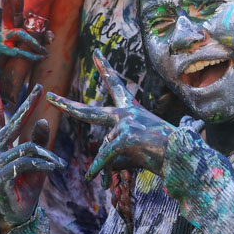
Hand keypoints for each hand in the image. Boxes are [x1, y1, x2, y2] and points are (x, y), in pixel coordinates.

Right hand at [0, 0, 52, 98]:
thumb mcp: (29, 41)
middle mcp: (6, 26)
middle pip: (9, 8)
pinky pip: (20, 51)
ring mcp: (2, 36)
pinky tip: (40, 57)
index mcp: (13, 21)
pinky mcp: (3, 49)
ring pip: (21, 34)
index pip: (16, 4)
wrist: (1, 64)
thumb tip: (52, 36)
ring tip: (44, 51)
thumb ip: (42, 37)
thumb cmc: (15, 49)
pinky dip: (32, 55)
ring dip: (34, 42)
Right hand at [0, 75, 64, 229]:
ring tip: (58, 163)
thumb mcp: (39, 161)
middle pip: (11, 124)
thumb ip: (39, 141)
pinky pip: (26, 162)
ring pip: (26, 147)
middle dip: (26, 105)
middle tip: (40, 87)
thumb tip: (43, 121)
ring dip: (47, 154)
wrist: (19, 215)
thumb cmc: (26, 186)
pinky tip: (54, 168)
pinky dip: (43, 163)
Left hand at [48, 50, 174, 178]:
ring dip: (111, 168)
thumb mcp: (137, 151)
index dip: (106, 69)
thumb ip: (116, 155)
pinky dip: (100, 170)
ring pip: (105, 152)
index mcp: (132, 110)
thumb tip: (99, 173)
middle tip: (49, 96)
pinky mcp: (125, 138)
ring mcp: (125, 124)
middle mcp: (126, 113)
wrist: (183, 157)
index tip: (97, 54)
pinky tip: (93, 179)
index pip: (116, 85)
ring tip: (124, 174)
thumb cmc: (166, 154)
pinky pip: (105, 158)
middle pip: (89, 112)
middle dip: (67, 106)